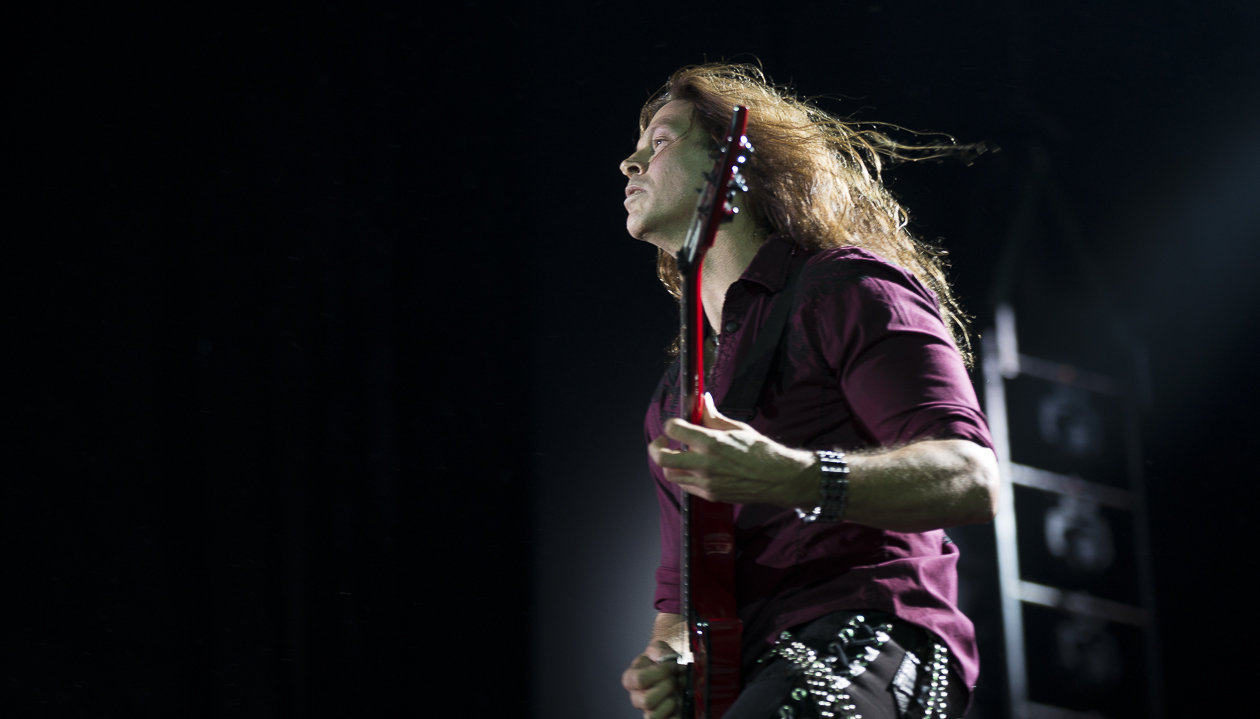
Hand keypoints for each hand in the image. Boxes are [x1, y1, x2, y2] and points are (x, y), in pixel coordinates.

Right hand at [622, 641, 681, 718]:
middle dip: (666, 687)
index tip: (672, 665)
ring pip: (654, 716)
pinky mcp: (660, 718)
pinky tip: (680, 705)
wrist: (672, 672)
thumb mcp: (659, 649)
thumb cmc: (662, 662)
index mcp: (631, 679)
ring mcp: (647, 711)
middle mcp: (636, 697)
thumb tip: (664, 658)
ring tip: (676, 693)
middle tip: (674, 679)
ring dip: (670, 703)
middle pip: (647, 701)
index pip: (639, 680)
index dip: (659, 672)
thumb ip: (660, 649)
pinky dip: (675, 716)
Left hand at [648, 393, 817, 507]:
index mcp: (710, 442)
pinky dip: (684, 475)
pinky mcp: (710, 494)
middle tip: (662, 441)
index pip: (673, 429)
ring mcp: (705, 482)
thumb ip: (713, 417)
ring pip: (670, 475)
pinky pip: (686, 486)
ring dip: (670, 463)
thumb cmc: (760, 451)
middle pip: (661, 458)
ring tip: (679, 455)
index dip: (670, 423)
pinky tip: (693, 467)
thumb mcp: (736, 428)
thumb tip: (703, 403)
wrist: (777, 477)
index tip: (674, 423)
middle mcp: (704, 464)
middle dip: (656, 448)